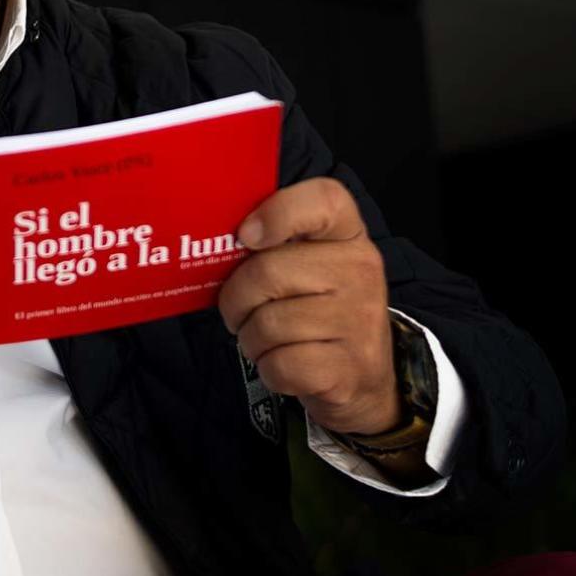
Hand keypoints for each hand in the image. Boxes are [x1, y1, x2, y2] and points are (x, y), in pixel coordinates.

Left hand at [217, 177, 400, 435]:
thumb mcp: (305, 264)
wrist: (361, 376)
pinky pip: (279, 364)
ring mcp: (359, 320)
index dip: (278, 212)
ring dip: (250, 339)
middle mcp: (361, 270)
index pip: (325, 199)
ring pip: (267, 324)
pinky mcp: (349, 368)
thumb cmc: (315, 309)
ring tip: (267, 339)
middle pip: (266, 272)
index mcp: (347, 234)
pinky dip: (268, 369)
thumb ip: (271, 244)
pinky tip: (285, 364)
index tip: (246, 236)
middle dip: (235, 299)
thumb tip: (214, 240)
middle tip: (240, 311)